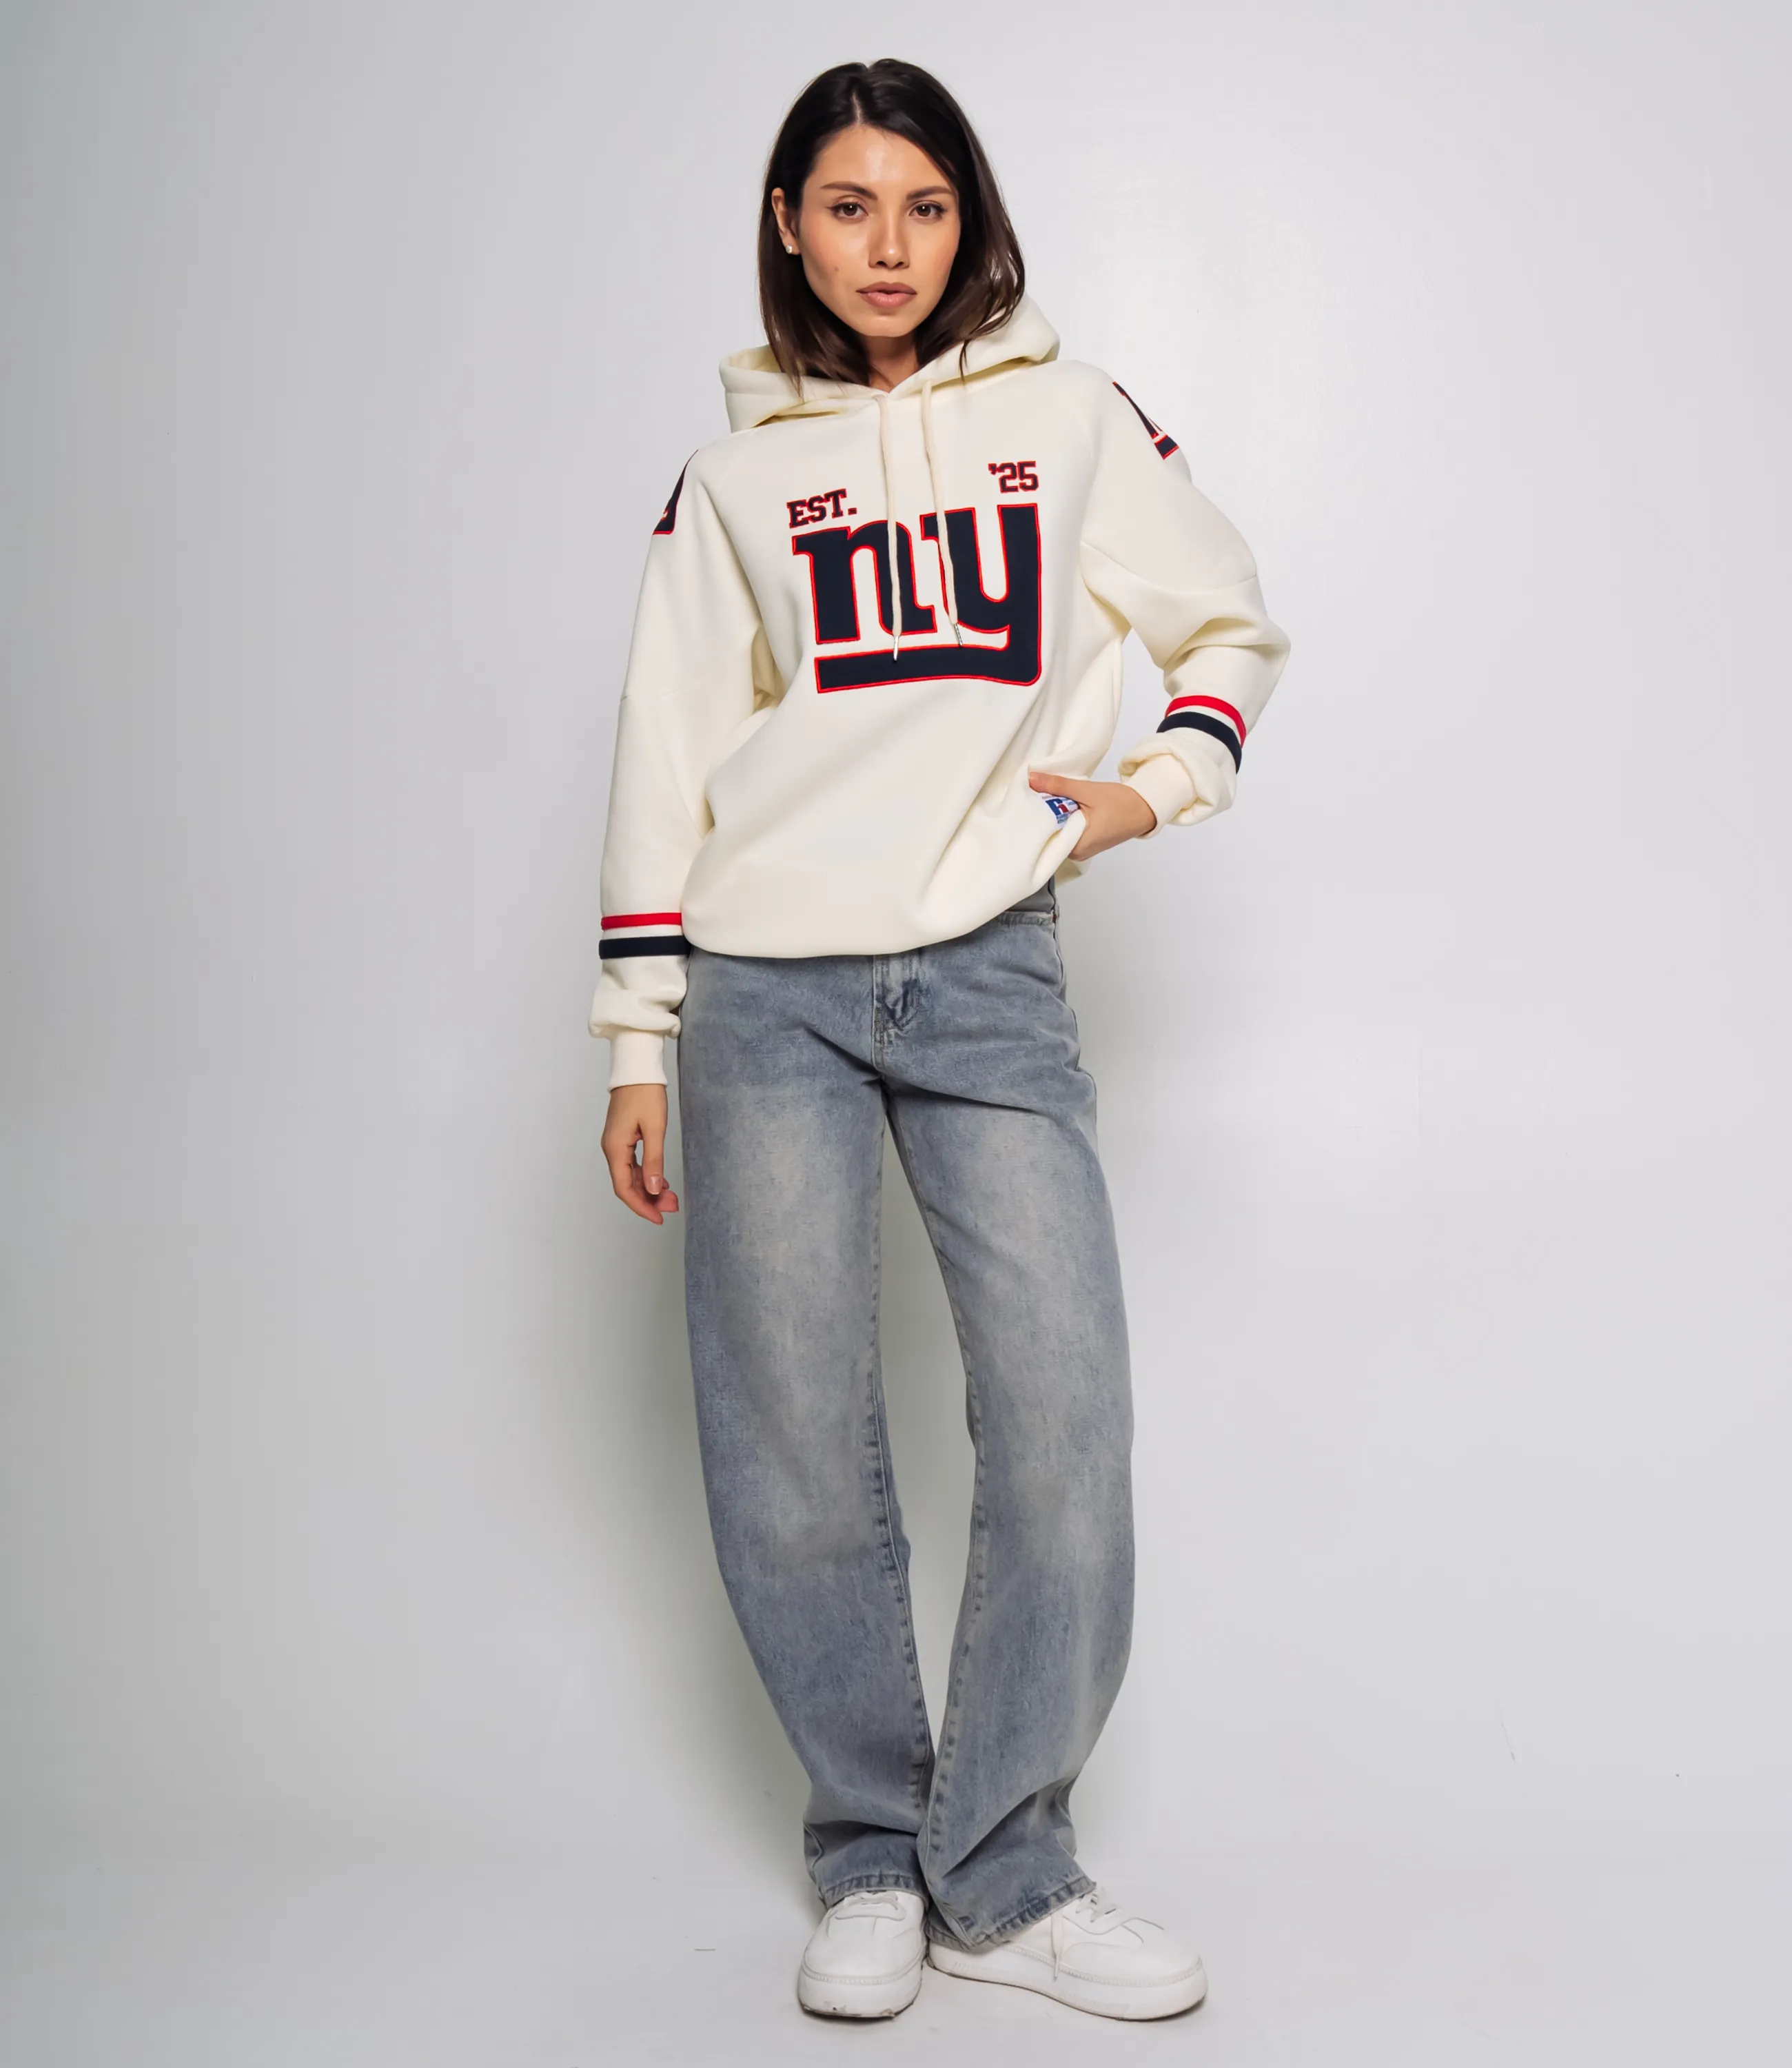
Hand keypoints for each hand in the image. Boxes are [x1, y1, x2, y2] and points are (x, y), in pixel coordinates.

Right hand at [602, 1083, 679, 1224]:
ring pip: (630, 1176)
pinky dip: (646, 1175)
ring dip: (648, 1188)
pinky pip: (631, 1165)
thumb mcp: (655, 1129)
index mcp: (615, 1148)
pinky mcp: (622, 1138)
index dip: (641, 1206)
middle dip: (648, 1199)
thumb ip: (654, 1161)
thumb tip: (652, 1189)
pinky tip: (660, 1180)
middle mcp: (611, 1148)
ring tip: (670, 1196)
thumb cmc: (645, 1093)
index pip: (624, 1188)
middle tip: (672, 1206)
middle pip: (627, 1185)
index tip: (658, 1218)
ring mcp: (616, 1144)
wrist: (637, 1069)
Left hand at [1028, 770, 1156, 859]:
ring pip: (1058, 830)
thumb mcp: (1087, 791)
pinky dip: (1064, 817)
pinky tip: (1063, 805)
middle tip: (1037, 793)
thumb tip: (1031, 778)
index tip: (1027, 799)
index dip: (1035, 815)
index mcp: (1075, 848)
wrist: (1144, 809)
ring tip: (1050, 797)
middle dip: (1044, 813)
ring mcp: (1080, 849)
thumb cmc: (1121, 804)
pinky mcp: (1085, 843)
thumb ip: (1058, 785)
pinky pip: (1067, 830)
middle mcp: (1075, 854)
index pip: (1044, 834)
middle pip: (1049, 832)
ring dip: (1055, 814)